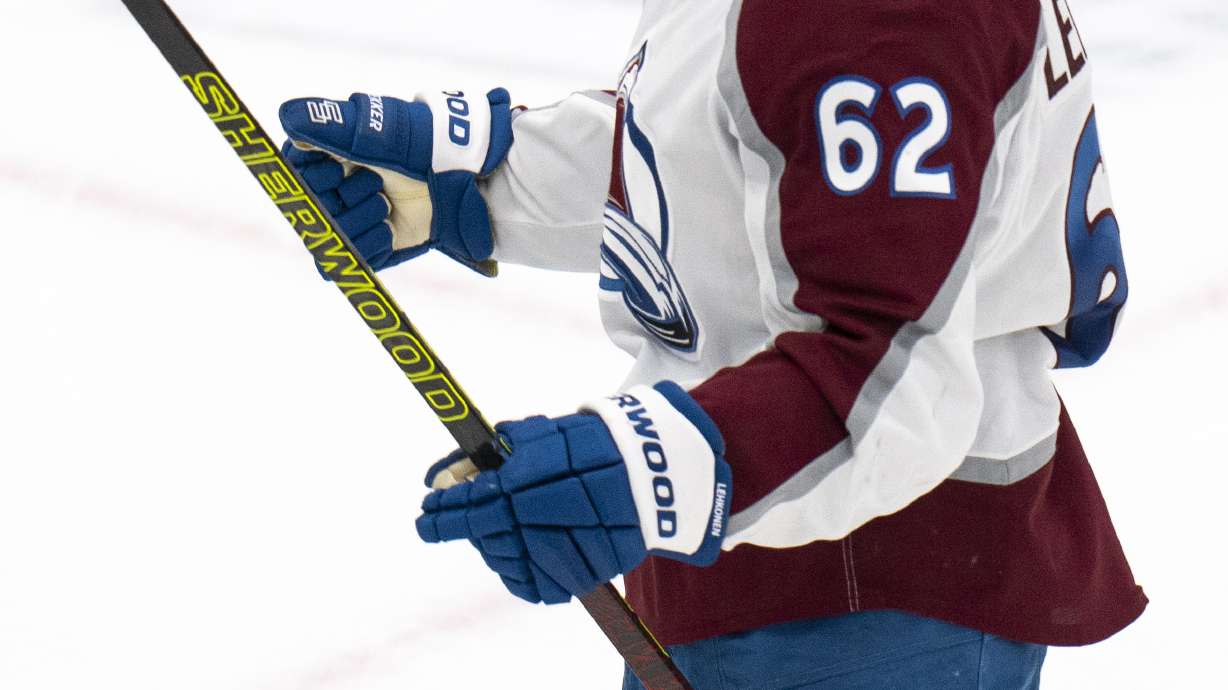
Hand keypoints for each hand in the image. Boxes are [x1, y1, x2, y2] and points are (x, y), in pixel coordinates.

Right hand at [278, 89, 512, 272]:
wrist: (466, 181)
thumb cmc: (423, 146)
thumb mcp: (375, 132)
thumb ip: (327, 123)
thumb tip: (286, 116)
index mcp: (331, 154)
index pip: (295, 174)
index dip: (313, 178)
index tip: (337, 170)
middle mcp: (339, 186)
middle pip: (311, 210)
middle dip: (343, 200)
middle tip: (376, 185)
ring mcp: (356, 217)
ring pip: (330, 237)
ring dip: (359, 221)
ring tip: (387, 205)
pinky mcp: (375, 245)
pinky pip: (351, 260)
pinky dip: (371, 245)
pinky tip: (391, 227)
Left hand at [415, 382, 731, 603]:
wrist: (651, 472)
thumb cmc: (589, 445)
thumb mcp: (535, 437)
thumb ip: (486, 456)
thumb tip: (438, 473)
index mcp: (518, 488)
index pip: (464, 508)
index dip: (440, 513)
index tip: (425, 514)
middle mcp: (531, 525)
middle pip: (481, 537)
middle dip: (466, 526)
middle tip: (461, 516)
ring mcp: (554, 556)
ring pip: (504, 560)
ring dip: (495, 544)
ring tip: (509, 525)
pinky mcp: (576, 577)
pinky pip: (533, 585)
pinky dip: (522, 571)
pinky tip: (525, 552)